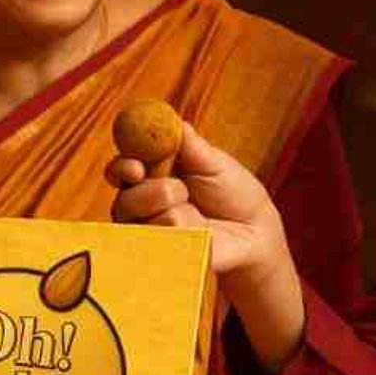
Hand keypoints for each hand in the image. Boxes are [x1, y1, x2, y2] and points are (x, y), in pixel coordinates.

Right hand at [108, 123, 287, 278]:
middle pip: (123, 198)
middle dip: (147, 192)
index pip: (121, 170)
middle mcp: (143, 204)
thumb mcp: (213, 161)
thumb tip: (169, 119)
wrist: (255, 229)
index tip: (135, 168)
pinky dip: (181, 231)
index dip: (122, 167)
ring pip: (141, 222)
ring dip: (170, 209)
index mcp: (152, 175)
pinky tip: (199, 231)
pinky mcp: (161, 255)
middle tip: (176, 190)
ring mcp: (150, 232)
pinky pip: (159, 241)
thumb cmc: (233, 191)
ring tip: (195, 209)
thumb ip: (188, 143)